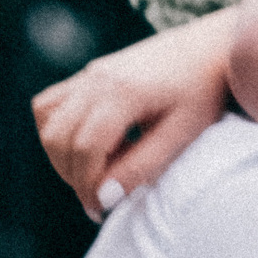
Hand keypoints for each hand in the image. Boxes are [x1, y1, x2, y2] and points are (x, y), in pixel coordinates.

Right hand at [34, 9, 239, 219]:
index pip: (85, 147)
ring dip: (60, 153)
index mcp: (123, 92)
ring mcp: (90, 73)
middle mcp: (98, 78)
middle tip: (99, 196)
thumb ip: (142, 166)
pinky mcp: (90, 73)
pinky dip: (58, 129)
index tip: (100, 209)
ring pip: (47, 119)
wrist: (211, 48)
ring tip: (98, 169)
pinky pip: (51, 103)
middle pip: (58, 136)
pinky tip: (92, 144)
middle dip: (72, 174)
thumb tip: (104, 196)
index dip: (87, 184)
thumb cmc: (203, 92)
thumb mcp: (182, 134)